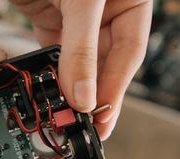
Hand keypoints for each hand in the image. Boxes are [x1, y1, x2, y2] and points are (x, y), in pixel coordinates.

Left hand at [11, 0, 151, 139]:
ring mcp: (78, 18)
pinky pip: (54, 53)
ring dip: (71, 88)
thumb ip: (82, 48)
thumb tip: (83, 96)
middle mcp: (107, 13)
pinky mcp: (51, 18)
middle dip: (93, 94)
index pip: (129, 53)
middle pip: (105, 64)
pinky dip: (50, 73)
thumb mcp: (82, 2)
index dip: (116, 87)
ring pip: (79, 64)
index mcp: (130, 4)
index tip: (101, 116)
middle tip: (85, 126)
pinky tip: (49, 92)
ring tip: (66, 114)